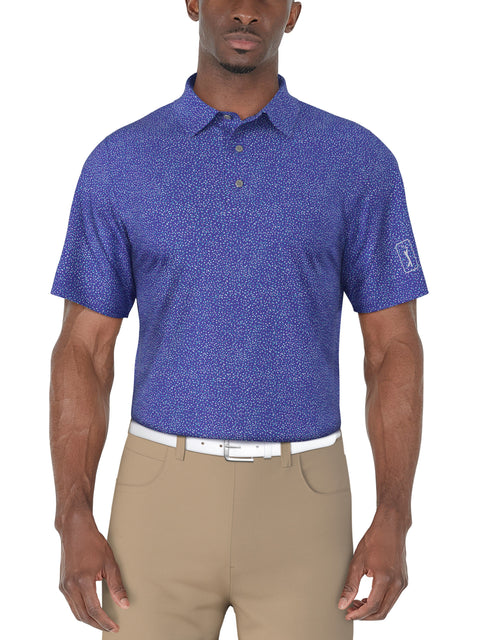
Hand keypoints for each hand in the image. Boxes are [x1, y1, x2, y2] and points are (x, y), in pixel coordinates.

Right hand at [58, 511, 129, 631]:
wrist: (75, 529)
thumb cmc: (93, 542)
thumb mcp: (109, 562)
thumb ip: (116, 585)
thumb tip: (124, 604)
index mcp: (82, 581)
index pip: (94, 610)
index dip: (105, 621)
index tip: (115, 627)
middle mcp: (70, 586)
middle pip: (83, 615)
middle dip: (97, 624)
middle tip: (111, 627)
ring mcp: (63, 586)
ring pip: (75, 612)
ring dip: (89, 619)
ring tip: (103, 621)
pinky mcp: (62, 584)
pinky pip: (71, 603)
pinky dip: (81, 610)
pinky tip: (92, 610)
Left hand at [337, 510, 408, 620]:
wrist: (391, 527)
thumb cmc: (374, 540)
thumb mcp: (357, 562)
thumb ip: (350, 585)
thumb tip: (342, 604)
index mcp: (385, 578)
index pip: (373, 606)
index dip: (359, 614)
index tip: (347, 614)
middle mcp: (397, 583)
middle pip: (382, 611)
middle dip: (365, 615)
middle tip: (350, 610)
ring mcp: (403, 583)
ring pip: (388, 607)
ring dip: (372, 609)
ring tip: (356, 603)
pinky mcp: (404, 581)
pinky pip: (392, 599)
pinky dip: (380, 602)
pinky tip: (368, 597)